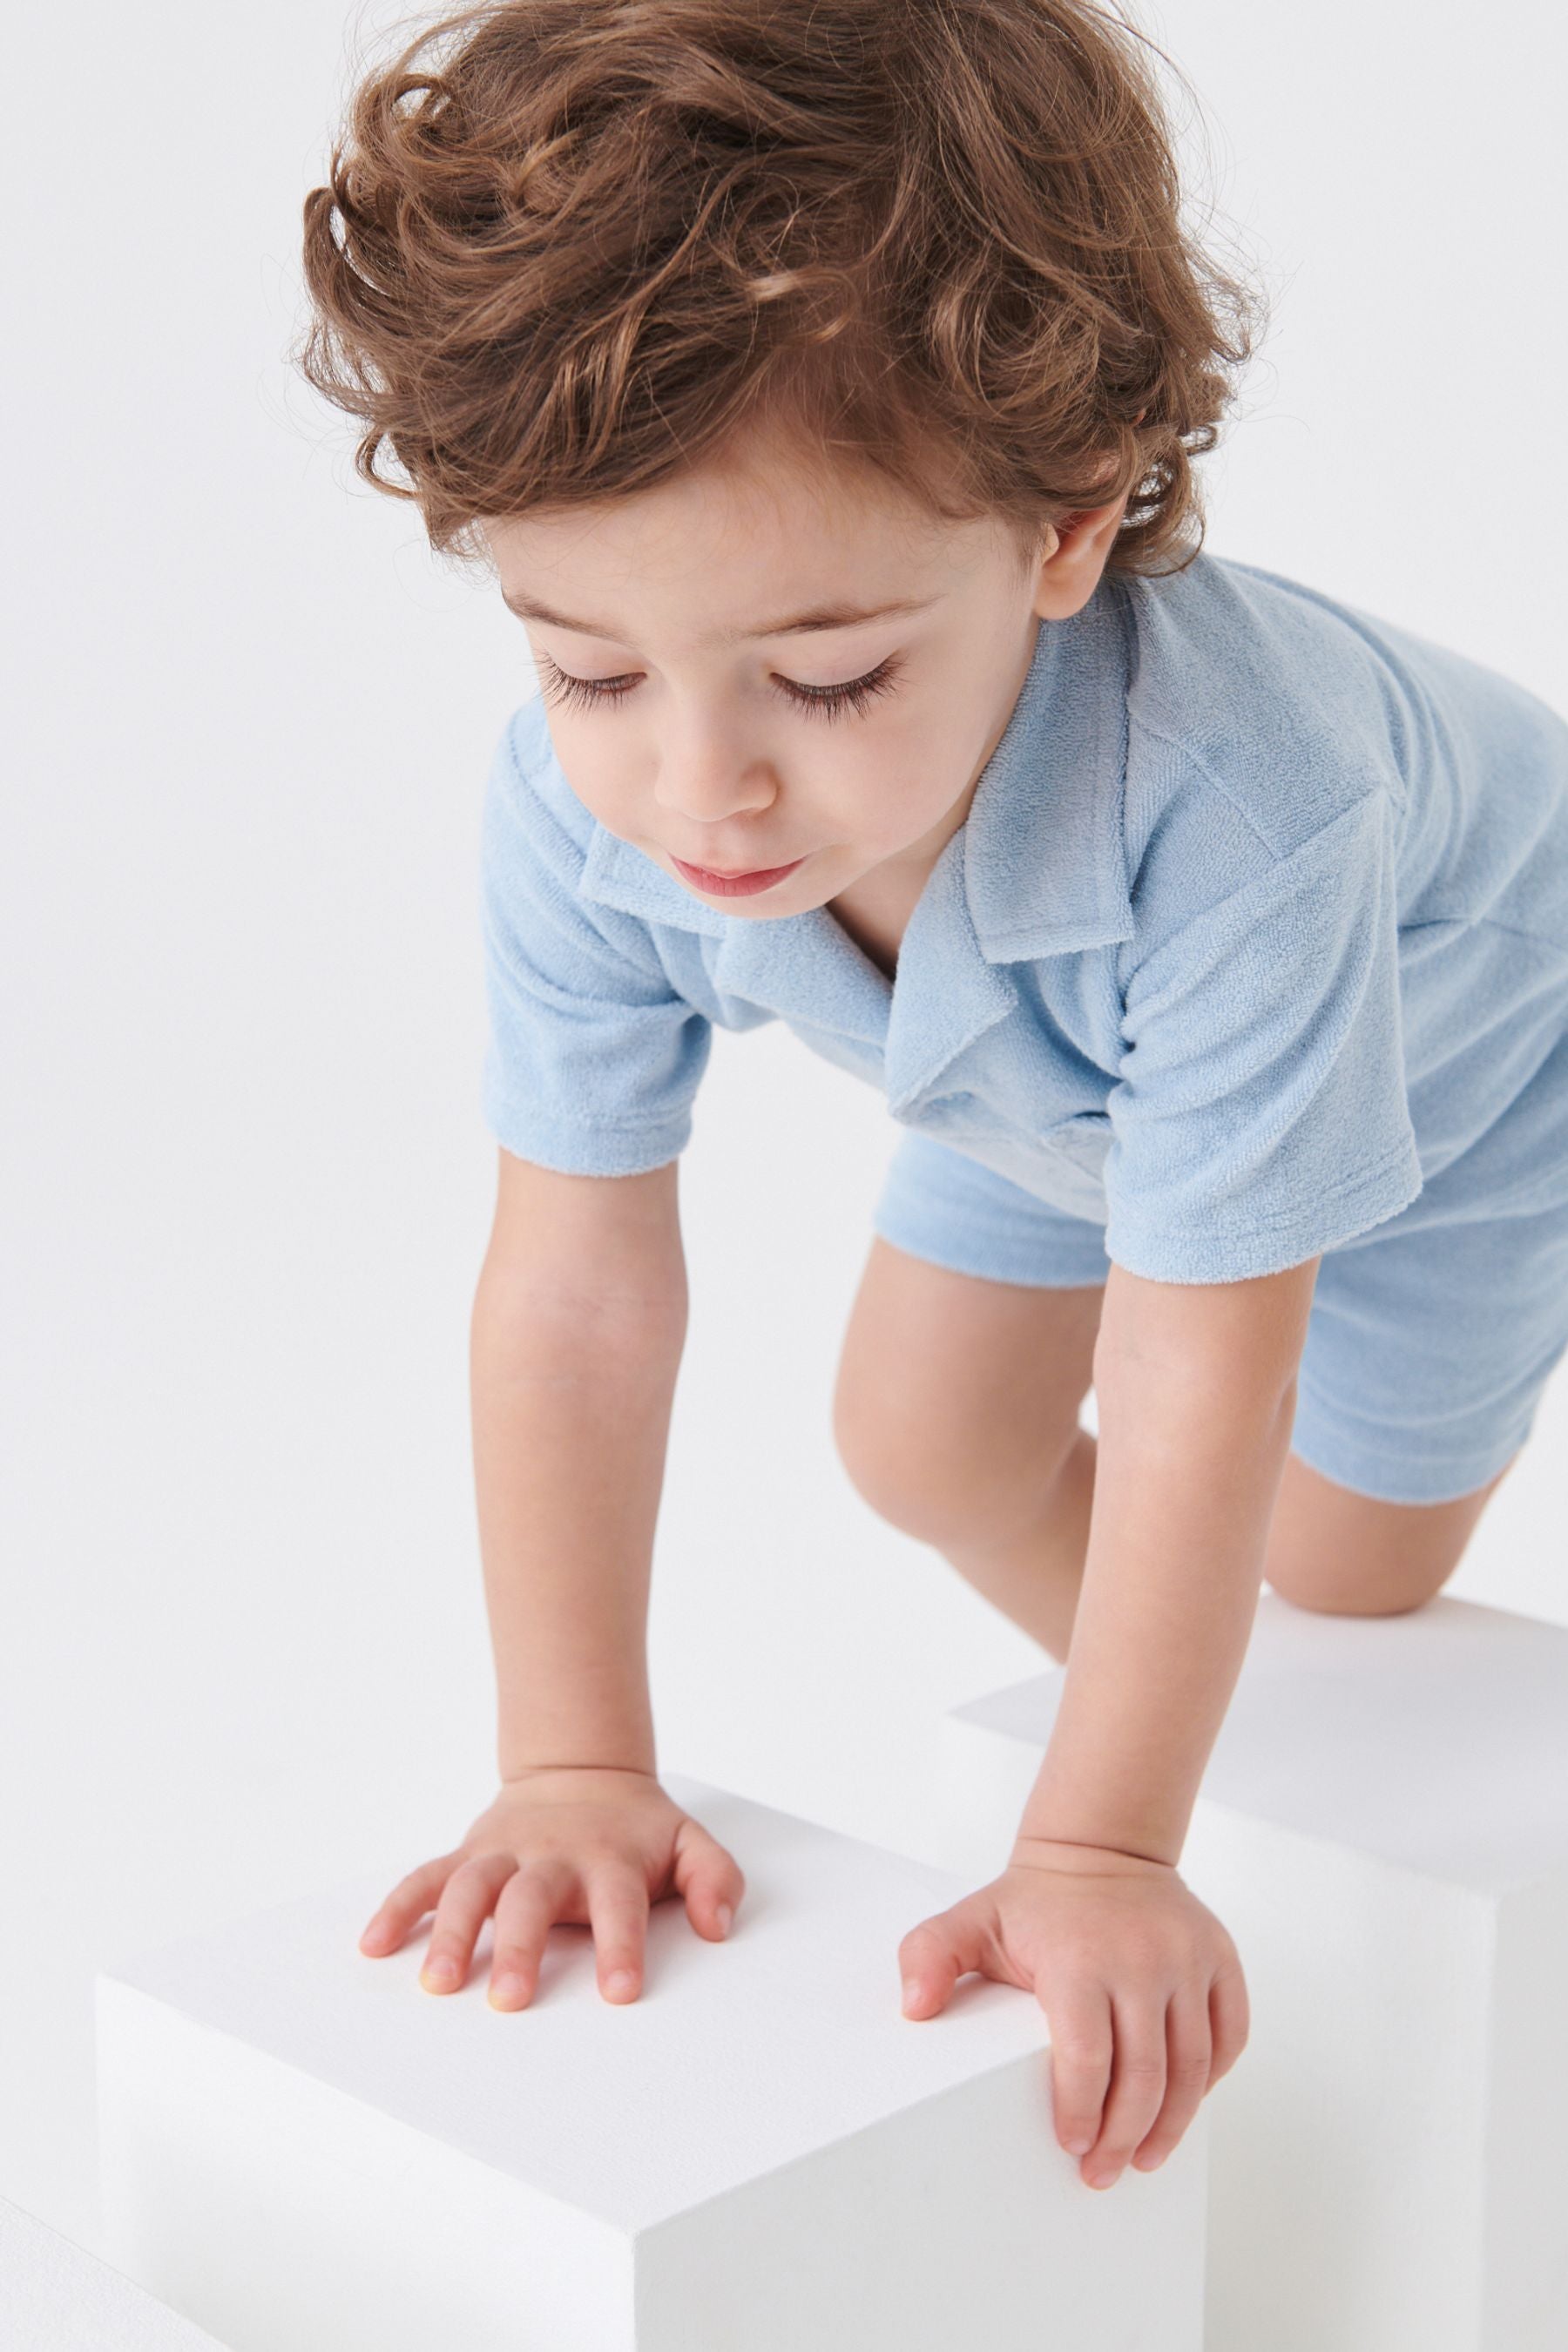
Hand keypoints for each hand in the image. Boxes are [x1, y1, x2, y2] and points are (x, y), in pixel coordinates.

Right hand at [358, 1766, 745, 2008]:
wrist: (583, 1771)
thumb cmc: (639, 1830)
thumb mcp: (690, 1842)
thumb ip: (714, 1879)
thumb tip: (718, 1927)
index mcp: (611, 1859)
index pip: (619, 1905)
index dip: (620, 1946)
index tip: (619, 1994)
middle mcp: (553, 1856)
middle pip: (532, 1898)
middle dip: (520, 1947)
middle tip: (509, 2000)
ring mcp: (505, 1852)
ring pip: (471, 1886)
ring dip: (450, 1932)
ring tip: (436, 1983)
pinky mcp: (470, 1853)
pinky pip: (427, 1876)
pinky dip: (399, 1906)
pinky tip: (374, 1944)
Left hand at [897, 1834, 1248, 2189]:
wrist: (1102, 1848)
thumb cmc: (1036, 1902)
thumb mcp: (971, 1920)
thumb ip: (929, 1956)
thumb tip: (913, 2007)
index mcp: (1080, 1957)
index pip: (1087, 2056)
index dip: (1082, 2111)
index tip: (1072, 2145)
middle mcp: (1143, 1958)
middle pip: (1145, 2074)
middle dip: (1124, 2137)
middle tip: (1103, 2173)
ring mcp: (1188, 1958)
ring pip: (1193, 2065)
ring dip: (1172, 2123)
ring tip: (1145, 2157)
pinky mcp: (1221, 1959)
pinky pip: (1230, 2034)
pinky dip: (1212, 2079)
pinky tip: (1183, 2105)